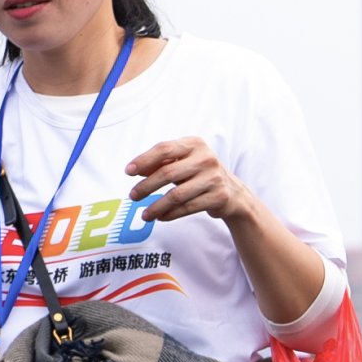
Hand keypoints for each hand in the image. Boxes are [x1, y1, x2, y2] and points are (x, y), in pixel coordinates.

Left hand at [128, 137, 259, 223]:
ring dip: (156, 206)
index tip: (128, 172)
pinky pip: (187, 208)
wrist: (233, 192)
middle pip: (168, 173)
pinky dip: (170, 214)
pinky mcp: (219, 197)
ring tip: (145, 215)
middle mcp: (206, 158)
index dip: (144, 160)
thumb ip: (161, 163)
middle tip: (133, 196)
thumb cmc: (200, 174)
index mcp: (194, 144)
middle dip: (146, 186)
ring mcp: (214, 178)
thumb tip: (136, 170)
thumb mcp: (183, 162)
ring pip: (177, 195)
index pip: (164, 149)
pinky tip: (160, 217)